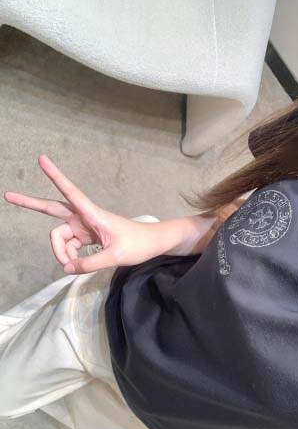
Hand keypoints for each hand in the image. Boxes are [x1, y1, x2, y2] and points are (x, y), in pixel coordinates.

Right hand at [3, 155, 164, 273]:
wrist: (152, 244)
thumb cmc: (138, 245)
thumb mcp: (115, 257)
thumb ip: (90, 263)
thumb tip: (67, 268)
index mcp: (92, 214)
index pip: (70, 192)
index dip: (56, 176)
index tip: (42, 160)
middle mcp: (84, 216)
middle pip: (52, 209)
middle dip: (31, 203)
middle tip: (8, 195)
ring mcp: (84, 226)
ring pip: (60, 237)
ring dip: (62, 252)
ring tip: (73, 266)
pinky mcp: (86, 236)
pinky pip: (69, 246)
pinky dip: (70, 257)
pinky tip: (77, 265)